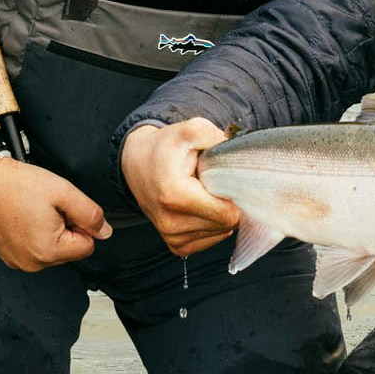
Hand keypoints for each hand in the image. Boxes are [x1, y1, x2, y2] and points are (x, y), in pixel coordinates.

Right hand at [0, 157, 111, 271]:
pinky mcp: (9, 256)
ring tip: (35, 212)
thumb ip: (90, 215)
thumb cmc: (19, 186)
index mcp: (48, 251)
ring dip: (51, 232)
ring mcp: (18, 262)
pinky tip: (26, 218)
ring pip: (53, 251)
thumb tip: (105, 232)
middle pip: (70, 250)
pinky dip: (36, 236)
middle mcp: (32, 263)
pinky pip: (35, 250)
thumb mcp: (64, 193)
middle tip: (48, 208)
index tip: (64, 209)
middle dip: (66, 229)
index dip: (82, 224)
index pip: (87, 245)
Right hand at [121, 119, 241, 256]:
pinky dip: (212, 224)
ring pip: (219, 233)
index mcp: (175, 195)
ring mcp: (172, 236)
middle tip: (214, 185)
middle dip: (227, 203)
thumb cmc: (166, 147)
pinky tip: (203, 207)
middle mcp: (171, 221)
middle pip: (226, 224)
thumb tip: (236, 153)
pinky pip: (209, 241)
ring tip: (204, 194)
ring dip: (219, 214)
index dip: (235, 196)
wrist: (137, 163)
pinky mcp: (175, 244)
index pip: (227, 215)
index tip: (226, 181)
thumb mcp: (191, 129)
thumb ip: (215, 136)